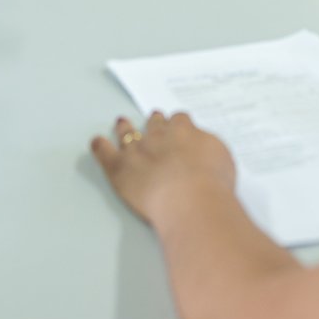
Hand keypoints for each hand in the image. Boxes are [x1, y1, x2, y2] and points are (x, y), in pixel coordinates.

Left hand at [91, 112, 235, 225]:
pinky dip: (99, 147)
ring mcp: (136, 150)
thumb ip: (208, 149)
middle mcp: (158, 136)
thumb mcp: (222, 159)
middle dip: (154, 122)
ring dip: (125, 128)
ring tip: (122, 123)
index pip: (180, 120)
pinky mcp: (119, 168)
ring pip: (127, 134)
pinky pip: (104, 153)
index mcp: (184, 130)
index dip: (178, 123)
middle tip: (153, 120)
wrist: (189, 198)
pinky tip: (96, 143)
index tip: (178, 124)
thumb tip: (204, 151)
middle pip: (153, 124)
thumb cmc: (210, 183)